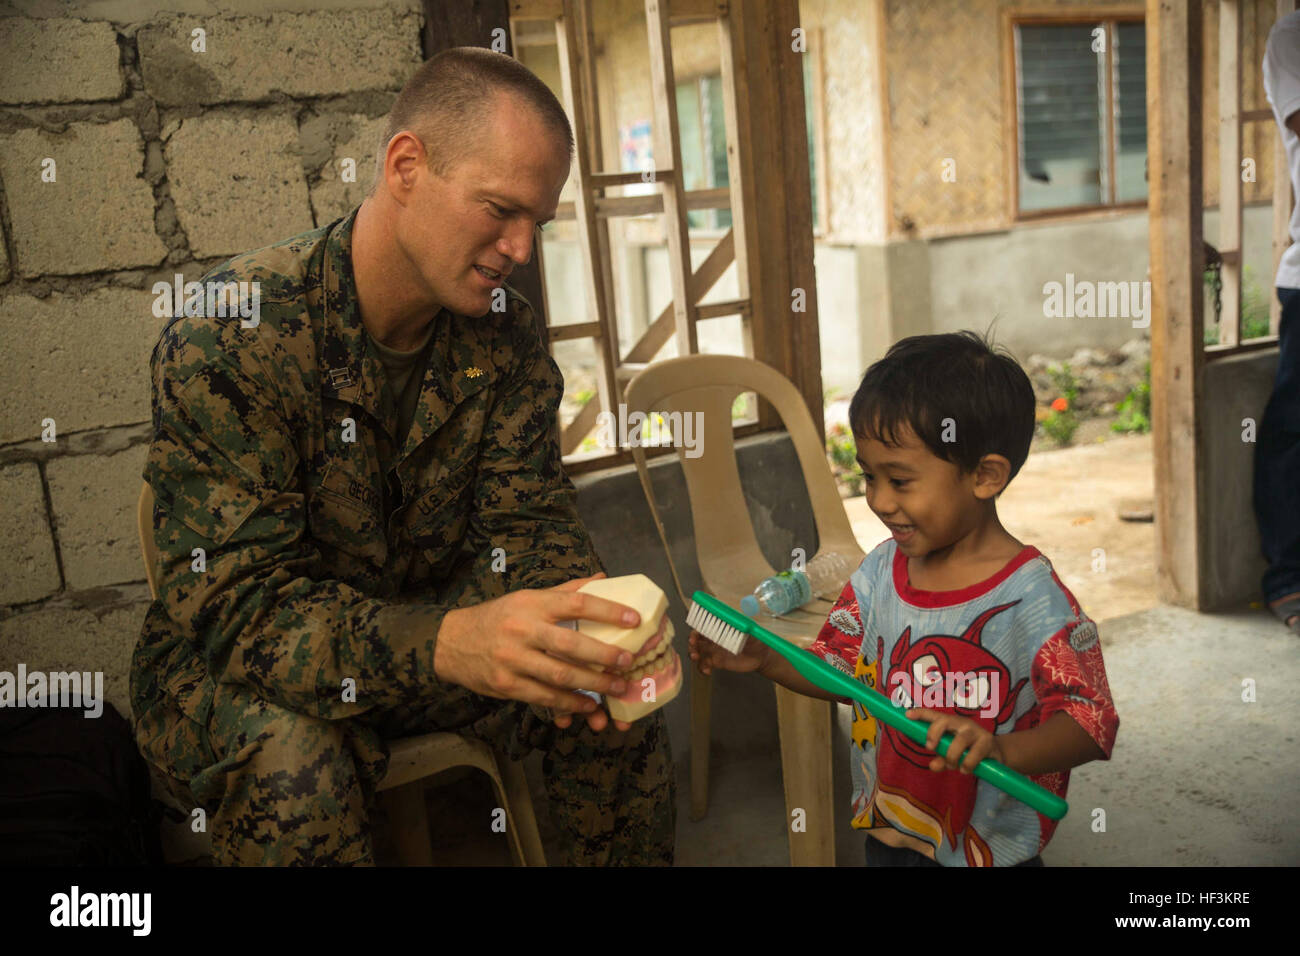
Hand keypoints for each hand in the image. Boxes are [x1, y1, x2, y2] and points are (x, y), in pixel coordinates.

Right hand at [434, 573, 639, 730]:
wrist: (451, 642)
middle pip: (571, 644)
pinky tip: (589, 705)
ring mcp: (513, 659)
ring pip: (560, 675)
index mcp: (531, 603)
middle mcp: (522, 629)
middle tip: (628, 662)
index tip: (634, 619)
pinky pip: (544, 697)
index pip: (576, 603)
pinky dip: (570, 703)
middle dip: (604, 655)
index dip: (608, 611)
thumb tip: (602, 578)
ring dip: (593, 684)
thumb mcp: (527, 597)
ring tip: (617, 688)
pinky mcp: (507, 685)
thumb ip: (565, 591)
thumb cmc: (498, 617)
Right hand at [688, 628, 767, 675]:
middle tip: (693, 645)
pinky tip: (707, 671)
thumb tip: (738, 622)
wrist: (760, 658)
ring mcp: (714, 651)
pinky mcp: (717, 663)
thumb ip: (743, 629)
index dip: (697, 629)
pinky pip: (704, 665)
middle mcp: (715, 639)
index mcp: (721, 630)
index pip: (704, 626)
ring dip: (693, 654)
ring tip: (696, 658)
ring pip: (697, 651)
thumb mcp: (752, 633)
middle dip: (691, 642)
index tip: (695, 634)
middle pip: (696, 639)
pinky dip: (702, 668)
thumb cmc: (756, 641)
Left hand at [906, 708, 1004, 773]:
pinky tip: (965, 770)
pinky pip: (974, 754)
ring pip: (960, 740)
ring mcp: (976, 731)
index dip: (921, 713)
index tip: (907, 715)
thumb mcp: (952, 757)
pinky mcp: (988, 742)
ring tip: (952, 765)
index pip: (934, 715)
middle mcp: (963, 723)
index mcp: (951, 724)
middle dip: (934, 733)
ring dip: (952, 756)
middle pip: (945, 720)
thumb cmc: (968, 753)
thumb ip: (941, 761)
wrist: (996, 755)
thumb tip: (933, 766)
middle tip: (930, 748)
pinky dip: (967, 764)